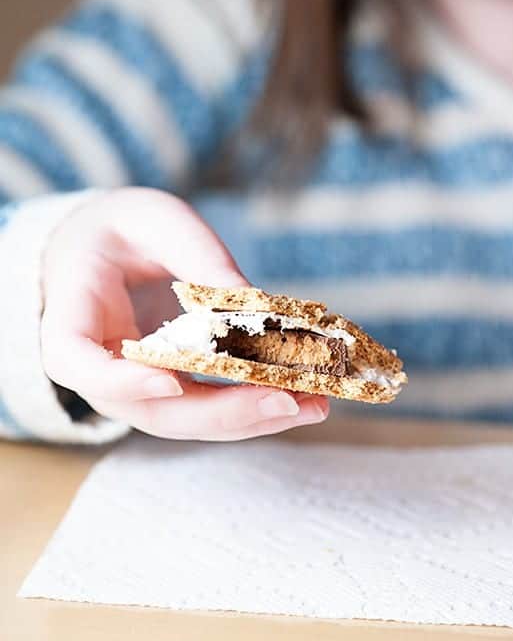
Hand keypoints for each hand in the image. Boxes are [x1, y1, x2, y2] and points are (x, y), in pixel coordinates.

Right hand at [41, 187, 328, 439]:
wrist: (105, 245)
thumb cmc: (122, 226)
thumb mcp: (158, 220)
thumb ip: (197, 256)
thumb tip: (255, 305)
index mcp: (71, 313)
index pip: (75, 361)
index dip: (120, 382)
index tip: (170, 383)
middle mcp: (98, 365)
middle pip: (149, 409)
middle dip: (221, 414)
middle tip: (287, 401)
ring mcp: (135, 384)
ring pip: (186, 419)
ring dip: (251, 418)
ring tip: (314, 404)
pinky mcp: (171, 385)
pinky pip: (208, 405)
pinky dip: (254, 403)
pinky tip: (304, 396)